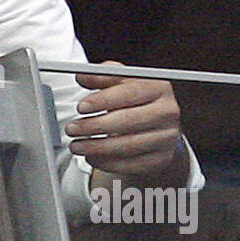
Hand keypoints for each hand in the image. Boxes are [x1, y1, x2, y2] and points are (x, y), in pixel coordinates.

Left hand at [66, 62, 184, 180]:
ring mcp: (167, 137)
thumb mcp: (121, 81)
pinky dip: (108, 163)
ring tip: (76, 145)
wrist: (160, 124)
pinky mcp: (162, 158)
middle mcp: (167, 112)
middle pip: (128, 121)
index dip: (103, 100)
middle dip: (95, 126)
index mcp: (158, 87)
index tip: (81, 107)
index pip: (130, 93)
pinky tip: (92, 157)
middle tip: (72, 128)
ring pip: (128, 146)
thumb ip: (102, 76)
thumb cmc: (136, 99)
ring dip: (97, 147)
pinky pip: (132, 165)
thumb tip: (83, 76)